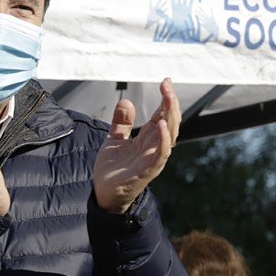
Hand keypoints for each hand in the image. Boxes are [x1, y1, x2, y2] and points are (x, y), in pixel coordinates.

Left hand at [93, 78, 181, 212]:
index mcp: (148, 138)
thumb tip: (126, 100)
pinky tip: (160, 124)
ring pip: (169, 135)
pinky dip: (163, 139)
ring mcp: (153, 158)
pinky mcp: (147, 170)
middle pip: (170, 121)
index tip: (166, 81)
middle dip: (171, 102)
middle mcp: (154, 147)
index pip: (163, 115)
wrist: (104, 194)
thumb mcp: (114, 140)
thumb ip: (121, 122)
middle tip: (167, 84)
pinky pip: (160, 154)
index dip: (166, 98)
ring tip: (168, 98)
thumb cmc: (113, 169)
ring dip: (170, 116)